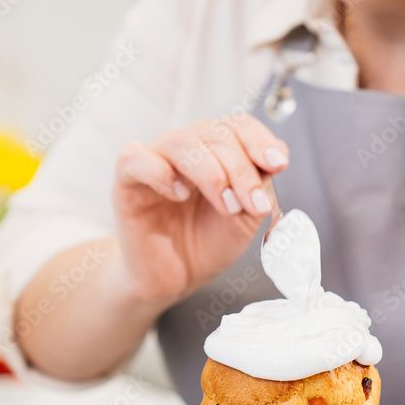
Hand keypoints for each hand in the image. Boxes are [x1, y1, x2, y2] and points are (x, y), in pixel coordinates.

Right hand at [111, 114, 288, 305]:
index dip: (260, 140)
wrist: (175, 279)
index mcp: (216, 149)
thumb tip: (277, 155)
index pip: (237, 125)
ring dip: (210, 172)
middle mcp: (186, 147)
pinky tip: (179, 194)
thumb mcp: (247, 215)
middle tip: (253, 205)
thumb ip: (261, 183)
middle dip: (241, 170)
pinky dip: (160, 172)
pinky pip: (134, 157)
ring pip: (180, 141)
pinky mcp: (125, 181)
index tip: (278, 164)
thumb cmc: (208, 243)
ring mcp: (154, 160)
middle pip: (215, 134)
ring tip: (226, 206)